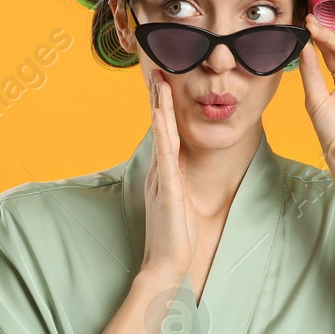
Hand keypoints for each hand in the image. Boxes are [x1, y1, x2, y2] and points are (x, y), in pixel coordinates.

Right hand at [141, 69, 198, 280]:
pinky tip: (160, 114)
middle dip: (158, 98)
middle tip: (156, 69)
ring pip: (161, 134)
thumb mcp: (178, 203)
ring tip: (158, 81)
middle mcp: (159, 171)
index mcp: (163, 173)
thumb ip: (175, 183)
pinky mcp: (168, 187)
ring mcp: (161, 178)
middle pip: (159, 127)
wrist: (165, 264)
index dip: (162, 107)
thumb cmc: (174, 237)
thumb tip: (177, 168)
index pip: (164, 133)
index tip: (163, 83)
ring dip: (159, 106)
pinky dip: (162, 132)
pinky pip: (165, 154)